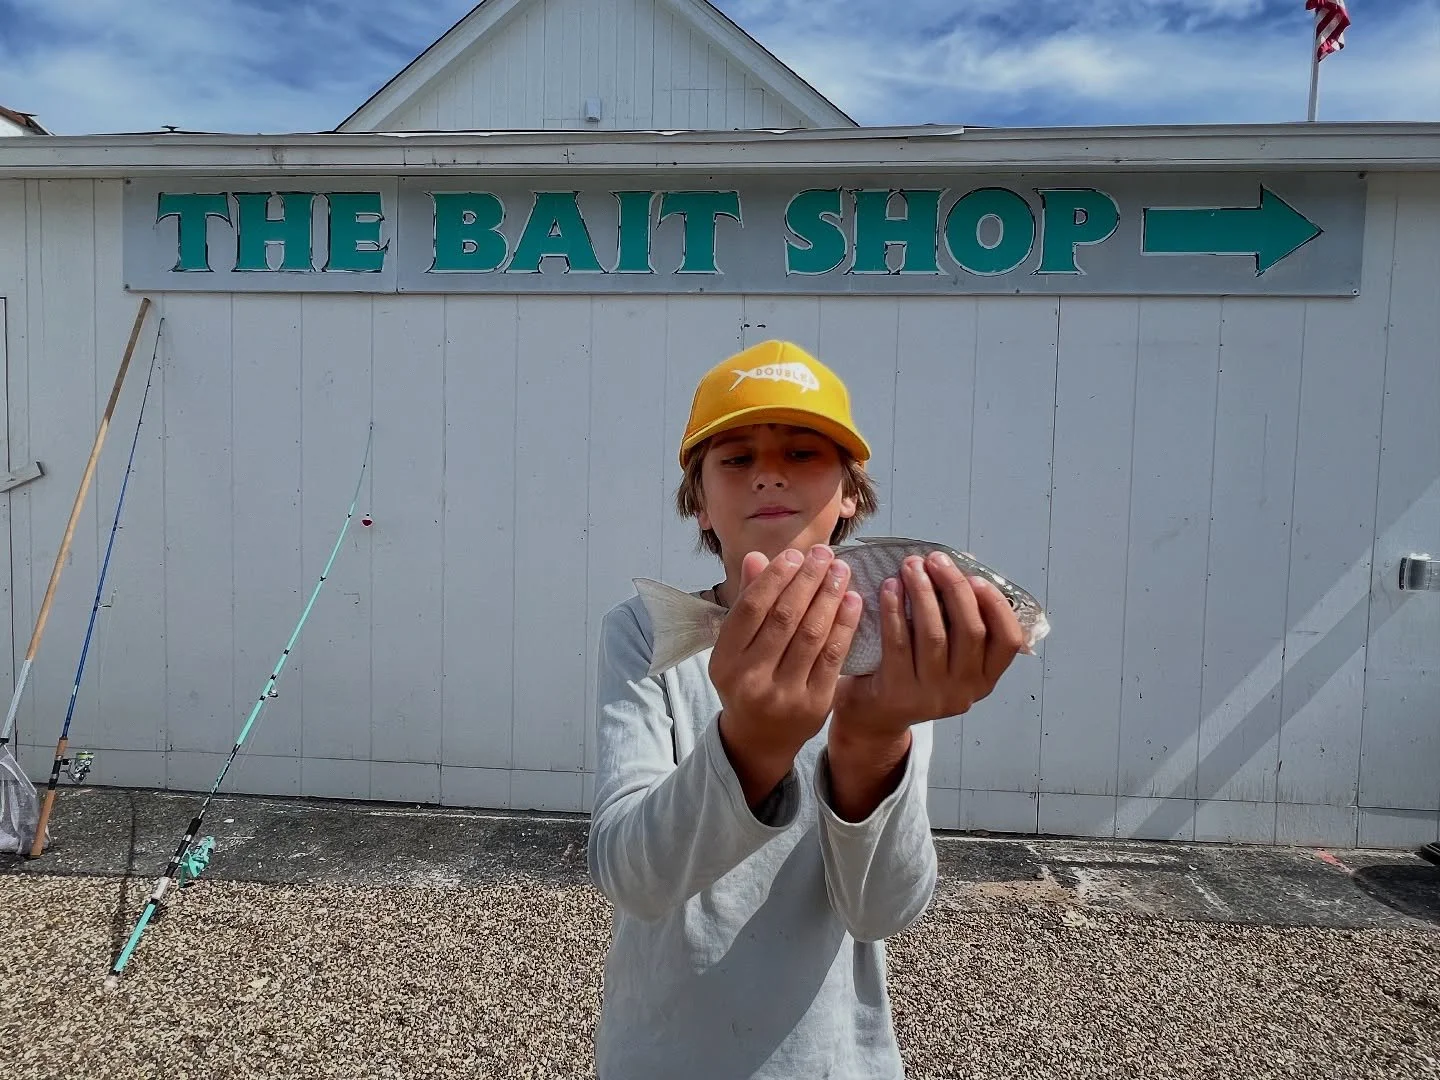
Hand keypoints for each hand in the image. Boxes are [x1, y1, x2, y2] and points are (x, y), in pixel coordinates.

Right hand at [709, 545, 862, 804]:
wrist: (760, 738)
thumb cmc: (748, 680)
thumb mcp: (736, 646)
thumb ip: (748, 603)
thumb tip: (757, 557)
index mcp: (724, 661)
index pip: (751, 609)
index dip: (775, 577)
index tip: (795, 554)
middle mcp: (750, 679)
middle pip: (784, 618)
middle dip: (808, 580)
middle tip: (825, 555)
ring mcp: (783, 695)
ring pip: (811, 634)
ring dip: (829, 597)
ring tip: (841, 571)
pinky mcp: (814, 704)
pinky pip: (833, 656)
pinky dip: (845, 624)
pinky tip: (853, 601)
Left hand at [831, 551, 1025, 744]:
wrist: (874, 717)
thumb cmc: (912, 673)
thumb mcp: (948, 656)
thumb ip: (959, 621)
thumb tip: (962, 568)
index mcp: (985, 679)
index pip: (1008, 641)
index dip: (996, 605)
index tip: (975, 576)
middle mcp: (965, 691)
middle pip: (970, 631)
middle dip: (954, 587)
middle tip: (935, 560)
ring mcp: (933, 695)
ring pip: (934, 635)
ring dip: (923, 593)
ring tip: (911, 566)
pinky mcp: (899, 693)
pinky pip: (899, 643)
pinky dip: (894, 610)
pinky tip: (890, 587)